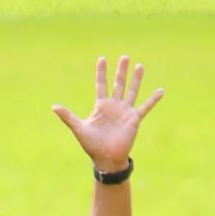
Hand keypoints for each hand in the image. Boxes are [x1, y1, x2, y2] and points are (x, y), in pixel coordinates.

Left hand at [52, 54, 162, 171]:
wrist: (107, 159)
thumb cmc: (92, 145)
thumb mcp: (79, 128)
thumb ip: (68, 117)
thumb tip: (53, 107)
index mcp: (101, 106)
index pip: (101, 85)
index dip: (101, 73)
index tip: (102, 59)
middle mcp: (114, 106)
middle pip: (118, 84)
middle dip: (121, 71)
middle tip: (125, 57)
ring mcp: (125, 112)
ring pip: (132, 91)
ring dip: (136, 79)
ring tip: (140, 65)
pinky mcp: (134, 119)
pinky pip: (145, 107)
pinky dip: (153, 100)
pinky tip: (161, 90)